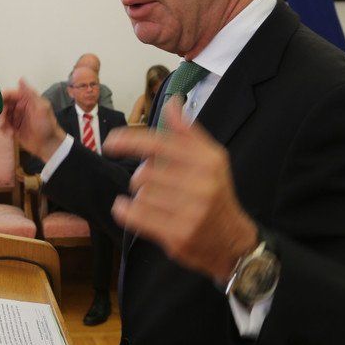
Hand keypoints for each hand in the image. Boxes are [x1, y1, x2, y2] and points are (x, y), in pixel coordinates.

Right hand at [1, 79, 66, 160]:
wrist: (48, 145)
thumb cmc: (47, 125)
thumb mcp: (41, 108)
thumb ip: (30, 94)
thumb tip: (21, 78)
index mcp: (27, 100)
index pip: (10, 94)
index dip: (1, 97)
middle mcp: (20, 108)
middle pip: (3, 105)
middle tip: (1, 120)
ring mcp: (16, 118)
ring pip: (2, 116)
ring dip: (2, 122)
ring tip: (8, 129)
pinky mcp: (14, 128)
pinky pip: (4, 126)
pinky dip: (4, 129)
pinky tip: (10, 134)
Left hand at [105, 99, 257, 283]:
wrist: (232, 242)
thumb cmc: (214, 194)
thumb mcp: (210, 159)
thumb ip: (186, 132)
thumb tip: (171, 101)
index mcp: (208, 160)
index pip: (160, 144)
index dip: (131, 140)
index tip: (111, 142)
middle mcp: (202, 184)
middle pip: (145, 172)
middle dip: (141, 177)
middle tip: (153, 184)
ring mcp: (191, 212)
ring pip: (140, 194)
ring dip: (139, 196)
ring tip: (155, 201)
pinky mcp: (178, 236)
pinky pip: (136, 216)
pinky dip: (126, 210)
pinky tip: (129, 209)